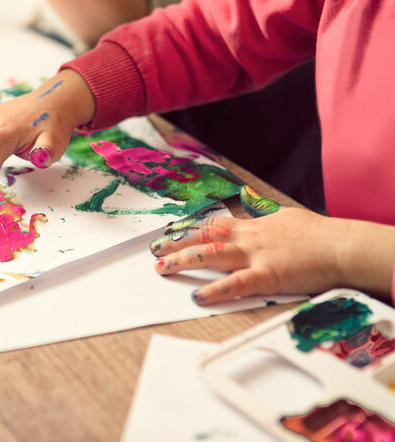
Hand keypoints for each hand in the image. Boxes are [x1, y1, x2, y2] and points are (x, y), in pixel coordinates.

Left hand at [150, 207, 394, 304]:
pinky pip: (235, 284)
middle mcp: (248, 238)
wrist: (340, 245)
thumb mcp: (285, 216)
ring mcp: (255, 255)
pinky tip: (197, 295)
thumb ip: (263, 211)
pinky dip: (214, 290)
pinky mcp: (266, 275)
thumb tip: (252, 198)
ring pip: (211, 255)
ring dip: (184, 261)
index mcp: (252, 226)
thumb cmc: (317, 234)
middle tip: (154, 250)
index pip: (214, 224)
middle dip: (176, 243)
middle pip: (204, 237)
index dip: (190, 229)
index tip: (171, 231)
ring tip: (162, 268)